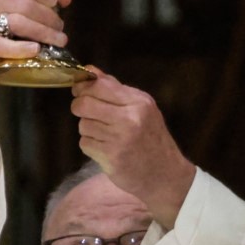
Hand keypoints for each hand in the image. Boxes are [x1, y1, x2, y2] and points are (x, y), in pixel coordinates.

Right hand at [0, 0, 74, 148]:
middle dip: (50, 18)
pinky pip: (2, 44)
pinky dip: (20, 48)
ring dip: (44, 32)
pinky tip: (35, 52)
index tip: (61, 3)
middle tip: (62, 32)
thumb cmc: (12, 36)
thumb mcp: (28, 12)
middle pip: (25, 3)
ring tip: (58, 42)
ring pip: (19, 20)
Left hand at [70, 68, 196, 228]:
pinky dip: (91, 145)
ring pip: (83, 125)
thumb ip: (115, 89)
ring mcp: (120, 140)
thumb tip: (90, 70)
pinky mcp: (111, 158)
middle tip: (87, 112)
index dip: (83, 88)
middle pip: (84, 104)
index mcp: (139, 102)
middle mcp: (130, 119)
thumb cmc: (151, 137)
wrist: (165, 174)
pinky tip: (105, 148)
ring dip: (88, 129)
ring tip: (104, 134)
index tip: (80, 91)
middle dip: (79, 106)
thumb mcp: (141, 108)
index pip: (99, 86)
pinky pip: (85, 144)